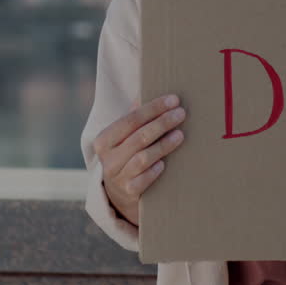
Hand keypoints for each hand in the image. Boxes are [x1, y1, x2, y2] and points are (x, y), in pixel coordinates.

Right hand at [92, 94, 186, 225]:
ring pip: (143, 158)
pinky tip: (164, 163)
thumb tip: (147, 91)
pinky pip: (143, 180)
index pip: (130, 120)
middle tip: (181, 113)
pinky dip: (154, 171)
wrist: (118, 193)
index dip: (153, 108)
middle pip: (139, 137)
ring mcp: (117, 177)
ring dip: (163, 145)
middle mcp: (108, 159)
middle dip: (162, 123)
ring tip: (180, 135)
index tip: (173, 99)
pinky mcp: (129, 192)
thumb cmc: (126, 155)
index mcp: (104, 140)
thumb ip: (134, 117)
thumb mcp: (123, 137)